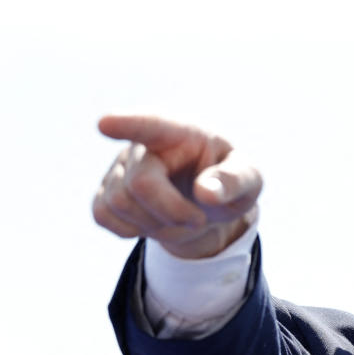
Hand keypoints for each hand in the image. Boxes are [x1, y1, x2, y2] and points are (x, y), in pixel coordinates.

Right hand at [93, 115, 261, 257]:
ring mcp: (120, 166)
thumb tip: (207, 192)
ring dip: (157, 224)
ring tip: (180, 217)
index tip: (105, 123)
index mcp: (181, 131)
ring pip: (120, 204)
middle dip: (173, 212)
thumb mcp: (248, 179)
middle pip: (141, 184)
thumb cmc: (228, 180)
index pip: (152, 124)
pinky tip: (153, 221)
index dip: (128, 123)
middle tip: (199, 220)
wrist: (206, 200)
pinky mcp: (105, 190)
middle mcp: (144, 144)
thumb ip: (235, 180)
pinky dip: (132, 230)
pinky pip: (103, 215)